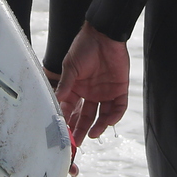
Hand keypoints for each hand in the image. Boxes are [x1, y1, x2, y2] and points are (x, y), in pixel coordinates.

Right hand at [54, 22, 128, 147]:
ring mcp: (105, 92)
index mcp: (76, 88)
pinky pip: (118, 106)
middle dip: (81, 130)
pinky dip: (115, 115)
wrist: (104, 34)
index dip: (67, 120)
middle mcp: (90, 93)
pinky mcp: (119, 88)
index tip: (64, 131)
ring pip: (102, 115)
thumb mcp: (71, 65)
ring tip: (93, 134)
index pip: (70, 109)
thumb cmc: (84, 46)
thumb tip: (57, 99)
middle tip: (77, 142)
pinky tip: (108, 121)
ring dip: (98, 126)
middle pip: (85, 116)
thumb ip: (66, 83)